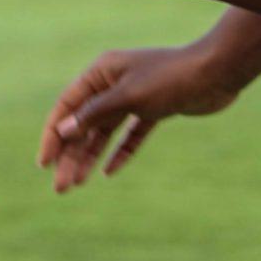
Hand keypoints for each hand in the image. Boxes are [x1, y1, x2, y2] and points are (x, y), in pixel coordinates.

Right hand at [38, 41, 247, 192]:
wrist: (216, 73)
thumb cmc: (170, 78)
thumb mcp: (129, 97)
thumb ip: (95, 114)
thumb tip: (63, 131)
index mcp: (101, 72)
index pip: (67, 106)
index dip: (53, 135)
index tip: (44, 164)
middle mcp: (113, 83)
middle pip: (84, 123)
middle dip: (70, 155)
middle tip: (61, 188)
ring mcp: (134, 97)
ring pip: (105, 132)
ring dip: (90, 157)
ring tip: (77, 184)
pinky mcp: (154, 109)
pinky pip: (130, 134)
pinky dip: (120, 152)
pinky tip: (109, 172)